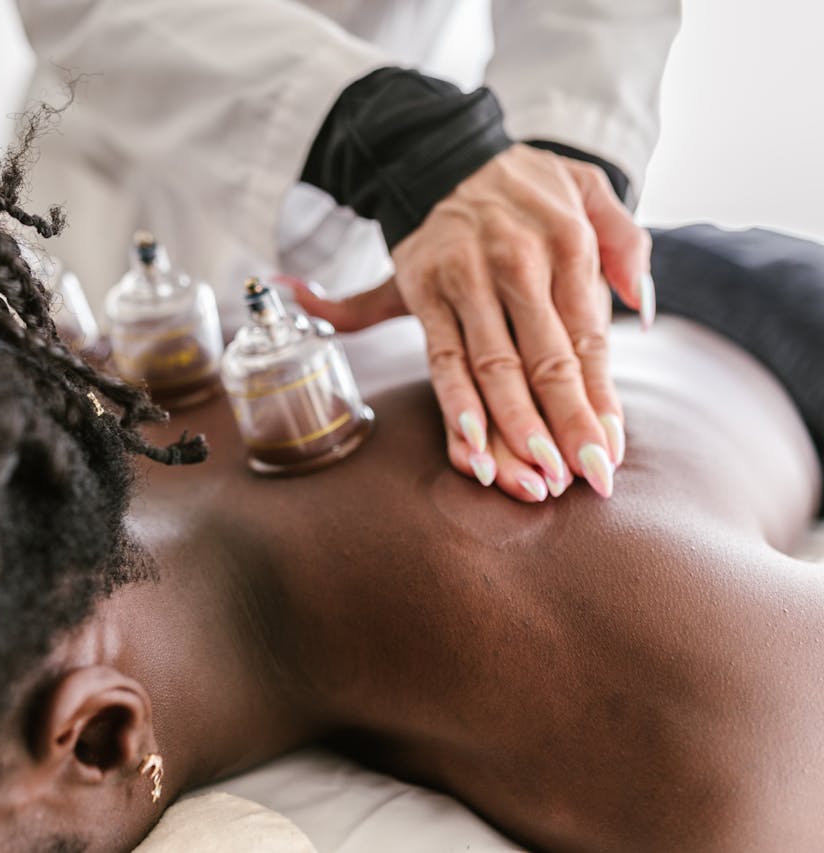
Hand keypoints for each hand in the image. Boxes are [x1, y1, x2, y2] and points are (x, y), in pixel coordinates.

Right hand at [291, 144, 653, 501]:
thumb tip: (643, 308)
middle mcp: (516, 263)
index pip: (586, 338)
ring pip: (491, 368)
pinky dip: (456, 405)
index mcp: (566, 242)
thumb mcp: (590, 190)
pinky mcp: (425, 293)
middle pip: (542, 361)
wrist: (447, 156)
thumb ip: (626, 243)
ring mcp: (466, 280)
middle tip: (580, 478)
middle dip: (562, 426)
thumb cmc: (530, 187)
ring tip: (528, 480)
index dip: (598, 399)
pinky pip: (442, 357)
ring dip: (511, 429)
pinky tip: (471, 447)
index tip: (609, 450)